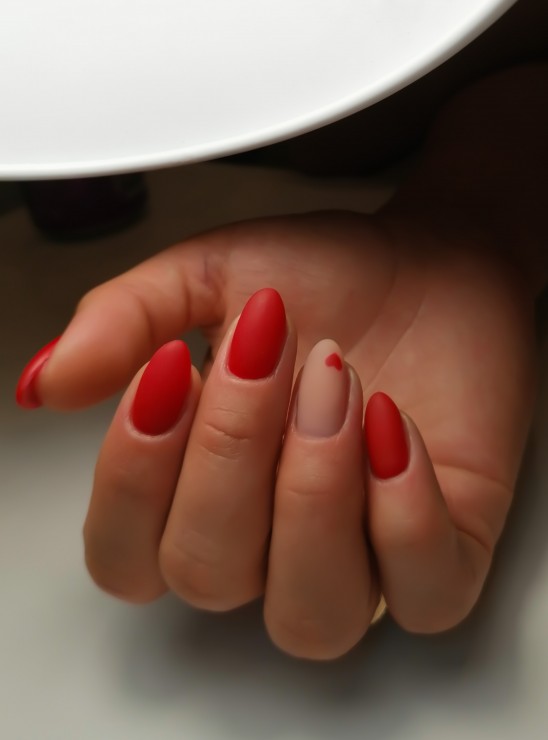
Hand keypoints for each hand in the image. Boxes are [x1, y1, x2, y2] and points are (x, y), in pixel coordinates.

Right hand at [19, 211, 537, 654]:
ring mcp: (358, 564)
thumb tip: (47, 385)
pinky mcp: (444, 556)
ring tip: (336, 378)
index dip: (134, 479)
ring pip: (311, 614)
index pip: (128, 557)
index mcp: (198, 496)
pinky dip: (404, 512)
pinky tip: (390, 423)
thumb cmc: (321, 279)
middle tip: (271, 350)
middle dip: (233, 451)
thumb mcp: (208, 277)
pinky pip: (422, 593)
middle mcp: (269, 548)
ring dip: (312, 491)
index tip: (168, 371)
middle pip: (211, 575)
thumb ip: (123, 324)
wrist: (429, 263)